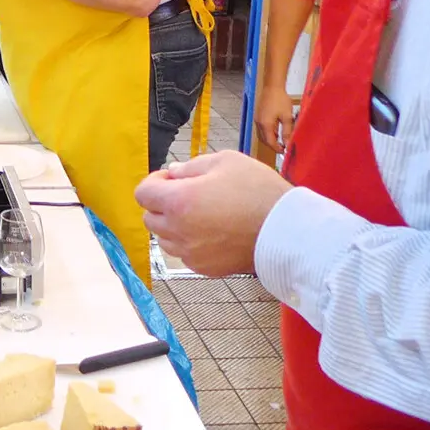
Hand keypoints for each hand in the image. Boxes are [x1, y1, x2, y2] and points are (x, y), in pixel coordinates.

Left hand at [135, 152, 291, 277]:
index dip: (154, 182)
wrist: (286, 230)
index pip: (142, 193)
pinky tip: (212, 231)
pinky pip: (184, 254)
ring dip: (174, 225)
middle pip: (149, 217)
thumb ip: (192, 166)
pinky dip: (189, 243)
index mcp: (178, 201)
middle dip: (162, 203)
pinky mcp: (204, 267)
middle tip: (187, 194)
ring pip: (165, 238)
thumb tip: (174, 173)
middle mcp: (178, 230)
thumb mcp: (226, 161)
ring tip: (201, 214)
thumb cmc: (258, 192)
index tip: (172, 179)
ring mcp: (190, 253)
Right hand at [254, 83, 295, 154]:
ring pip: (262, 134)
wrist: (272, 86)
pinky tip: (276, 129)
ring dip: (270, 139)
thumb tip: (288, 143)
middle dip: (273, 145)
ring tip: (281, 139)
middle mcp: (259, 123)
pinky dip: (268, 132)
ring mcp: (257, 119)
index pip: (270, 142)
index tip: (284, 152)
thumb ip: (287, 132)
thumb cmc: (280, 99)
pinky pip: (261, 128)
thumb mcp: (287, 117)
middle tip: (283, 147)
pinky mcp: (258, 115)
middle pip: (264, 140)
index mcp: (265, 125)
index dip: (277, 148)